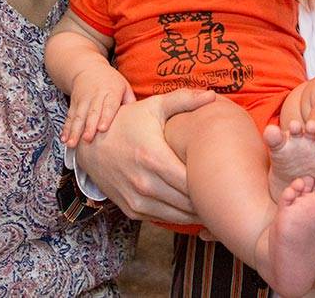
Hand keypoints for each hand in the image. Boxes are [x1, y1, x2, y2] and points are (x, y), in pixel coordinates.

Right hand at [62, 66, 134, 147]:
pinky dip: (66, 128)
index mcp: (111, 92)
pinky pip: (69, 117)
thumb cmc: (111, 82)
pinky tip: (64, 139)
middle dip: (89, 126)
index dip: (105, 117)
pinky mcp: (73, 103)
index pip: (109, 105)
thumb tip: (141, 122)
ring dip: (74, 131)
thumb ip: (130, 103)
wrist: (87, 68)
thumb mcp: (124, 87)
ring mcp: (83, 100)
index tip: (102, 129)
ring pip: (78, 116)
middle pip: (92, 112)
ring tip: (71, 144)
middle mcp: (96, 95)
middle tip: (87, 139)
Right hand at [75, 87, 214, 223]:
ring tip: (211, 201)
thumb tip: (213, 94)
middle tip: (223, 192)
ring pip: (177, 215)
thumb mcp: (153, 107)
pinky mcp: (131, 209)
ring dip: (195, 211)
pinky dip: (178, 215)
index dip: (210, 181)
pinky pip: (162, 220)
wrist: (90, 144)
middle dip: (206, 198)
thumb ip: (184, 100)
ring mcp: (136, 199)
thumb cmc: (127, 122)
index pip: (192, 181)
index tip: (223, 175)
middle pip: (188, 201)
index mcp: (154, 158)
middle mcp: (145, 183)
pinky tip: (190, 206)